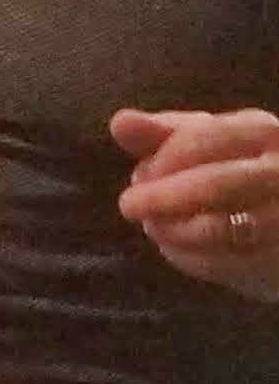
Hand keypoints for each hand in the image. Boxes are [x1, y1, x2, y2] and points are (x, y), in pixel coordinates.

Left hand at [112, 106, 278, 300]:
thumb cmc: (235, 170)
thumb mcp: (205, 144)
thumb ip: (163, 133)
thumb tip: (120, 121)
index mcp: (262, 132)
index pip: (205, 137)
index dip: (164, 158)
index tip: (139, 173)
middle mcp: (278, 171)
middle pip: (216, 183)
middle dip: (163, 197)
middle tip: (128, 206)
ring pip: (221, 228)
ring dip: (173, 231)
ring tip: (152, 227)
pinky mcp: (273, 255)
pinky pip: (226, 262)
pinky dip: (190, 257)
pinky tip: (174, 248)